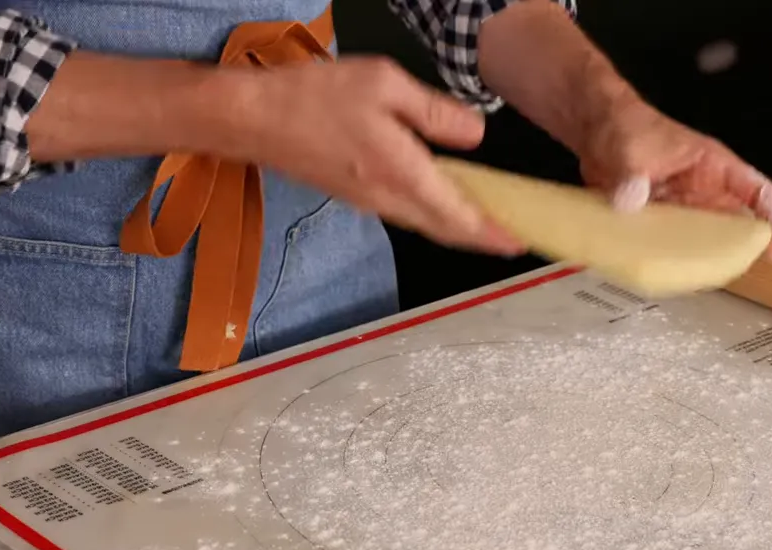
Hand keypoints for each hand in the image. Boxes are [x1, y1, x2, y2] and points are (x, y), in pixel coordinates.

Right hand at [240, 57, 523, 255]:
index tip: (520, 242)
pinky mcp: (355, 197)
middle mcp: (389, 199)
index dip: (493, 233)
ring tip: (488, 222)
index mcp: (403, 173)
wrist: (251, 119)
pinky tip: (444, 202)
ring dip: (459, 228)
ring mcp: (370, 203)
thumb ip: (436, 112)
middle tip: (513, 239)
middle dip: (482, 238)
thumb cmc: (315, 97)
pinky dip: (434, 215)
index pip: (459, 215)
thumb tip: (476, 135)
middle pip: (446, 229)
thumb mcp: (386, 84)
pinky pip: (407, 213)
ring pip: (426, 223)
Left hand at [576, 99, 771, 262]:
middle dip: (737, 250)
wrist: (594, 127)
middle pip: (735, 223)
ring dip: (703, 259)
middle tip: (729, 275)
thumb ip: (632, 175)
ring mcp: (681, 205)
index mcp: (713, 166)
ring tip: (697, 281)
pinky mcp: (658, 218)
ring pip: (705, 238)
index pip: (757, 191)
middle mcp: (703, 189)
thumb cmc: (625, 125)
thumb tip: (628, 202)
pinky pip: (673, 243)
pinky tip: (664, 275)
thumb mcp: (631, 148)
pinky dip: (672, 258)